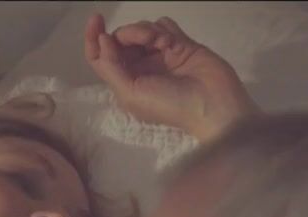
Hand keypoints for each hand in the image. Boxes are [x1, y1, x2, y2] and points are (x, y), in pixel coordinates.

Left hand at [84, 13, 258, 140]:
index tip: (97, 20)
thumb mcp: (131, 94)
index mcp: (125, 82)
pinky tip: (174, 44)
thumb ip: (111, 66)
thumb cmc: (170, 105)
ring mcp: (159, 55)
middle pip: (121, 38)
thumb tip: (103, 39)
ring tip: (164, 46)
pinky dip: (165, 30)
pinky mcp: (178, 44)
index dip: (94, 37)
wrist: (213, 103)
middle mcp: (139, 67)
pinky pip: (162, 24)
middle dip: (129, 34)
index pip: (100, 56)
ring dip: (148, 32)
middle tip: (148, 42)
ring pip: (141, 28)